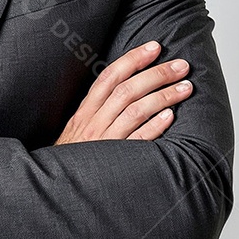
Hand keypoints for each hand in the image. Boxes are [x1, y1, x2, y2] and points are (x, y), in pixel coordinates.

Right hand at [12, 42, 191, 238]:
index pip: (109, 76)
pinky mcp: (113, 161)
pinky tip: (171, 117)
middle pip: (127, 90)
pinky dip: (154, 127)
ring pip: (135, 111)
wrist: (53, 192)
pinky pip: (137, 142)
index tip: (155, 47)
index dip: (133, 59)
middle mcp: (93, 123)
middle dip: (157, 74)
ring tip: (185, 88)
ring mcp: (103, 141)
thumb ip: (97, 111)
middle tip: (181, 65)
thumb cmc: (71, 161)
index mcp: (84, 112)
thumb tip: (125, 89)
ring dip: (163, 96)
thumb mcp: (77, 131)